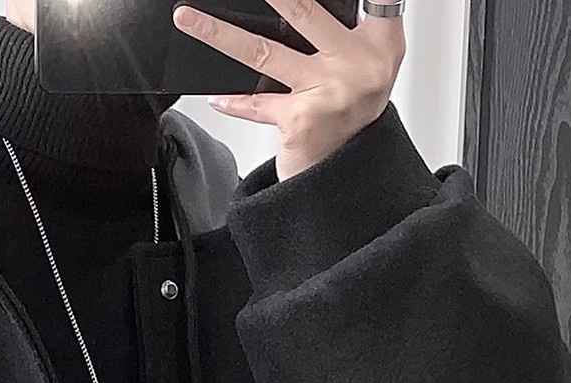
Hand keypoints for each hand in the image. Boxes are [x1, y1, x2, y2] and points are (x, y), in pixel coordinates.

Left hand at [171, 1, 405, 179]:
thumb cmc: (350, 116)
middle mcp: (359, 61)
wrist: (347, 176)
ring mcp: (330, 89)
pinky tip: (216, 97)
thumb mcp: (366, 63)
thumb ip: (350, 25)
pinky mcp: (302, 119)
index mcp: (380, 40)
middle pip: (304, 10)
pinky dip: (234, 102)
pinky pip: (258, 104)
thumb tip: (292, 4)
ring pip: (264, 51)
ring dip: (220, 34)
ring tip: (190, 19)